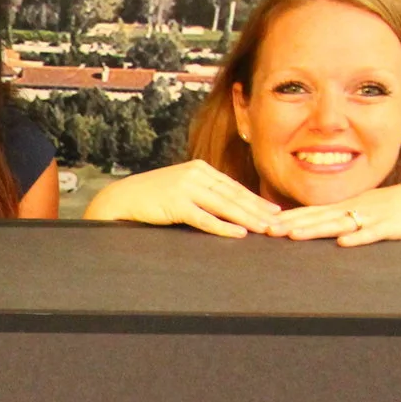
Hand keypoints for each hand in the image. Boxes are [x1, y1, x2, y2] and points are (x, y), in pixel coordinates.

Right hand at [85, 160, 279, 238]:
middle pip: (234, 195)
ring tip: (266, 229)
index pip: (234, 187)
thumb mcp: (180, 187)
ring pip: (224, 206)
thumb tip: (226, 205)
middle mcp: (196, 175)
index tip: (274, 211)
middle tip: (279, 222)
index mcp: (199, 168)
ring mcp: (186, 188)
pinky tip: (239, 233)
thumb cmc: (151, 197)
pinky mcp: (176, 204)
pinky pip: (204, 218)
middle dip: (258, 210)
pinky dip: (223, 226)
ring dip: (248, 219)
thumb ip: (202, 192)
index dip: (256, 200)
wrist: (122, 198)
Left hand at [268, 178, 400, 246]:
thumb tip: (316, 222)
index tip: (265, 223)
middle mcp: (355, 208)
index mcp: (347, 204)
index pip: (313, 210)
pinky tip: (342, 243)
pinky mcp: (390, 227)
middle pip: (319, 216)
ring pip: (339, 223)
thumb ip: (341, 214)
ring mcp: (372, 216)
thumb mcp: (364, 207)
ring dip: (316, 229)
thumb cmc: (395, 205)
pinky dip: (358, 238)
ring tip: (293, 235)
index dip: (289, 217)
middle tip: (267, 230)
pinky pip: (372, 233)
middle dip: (292, 223)